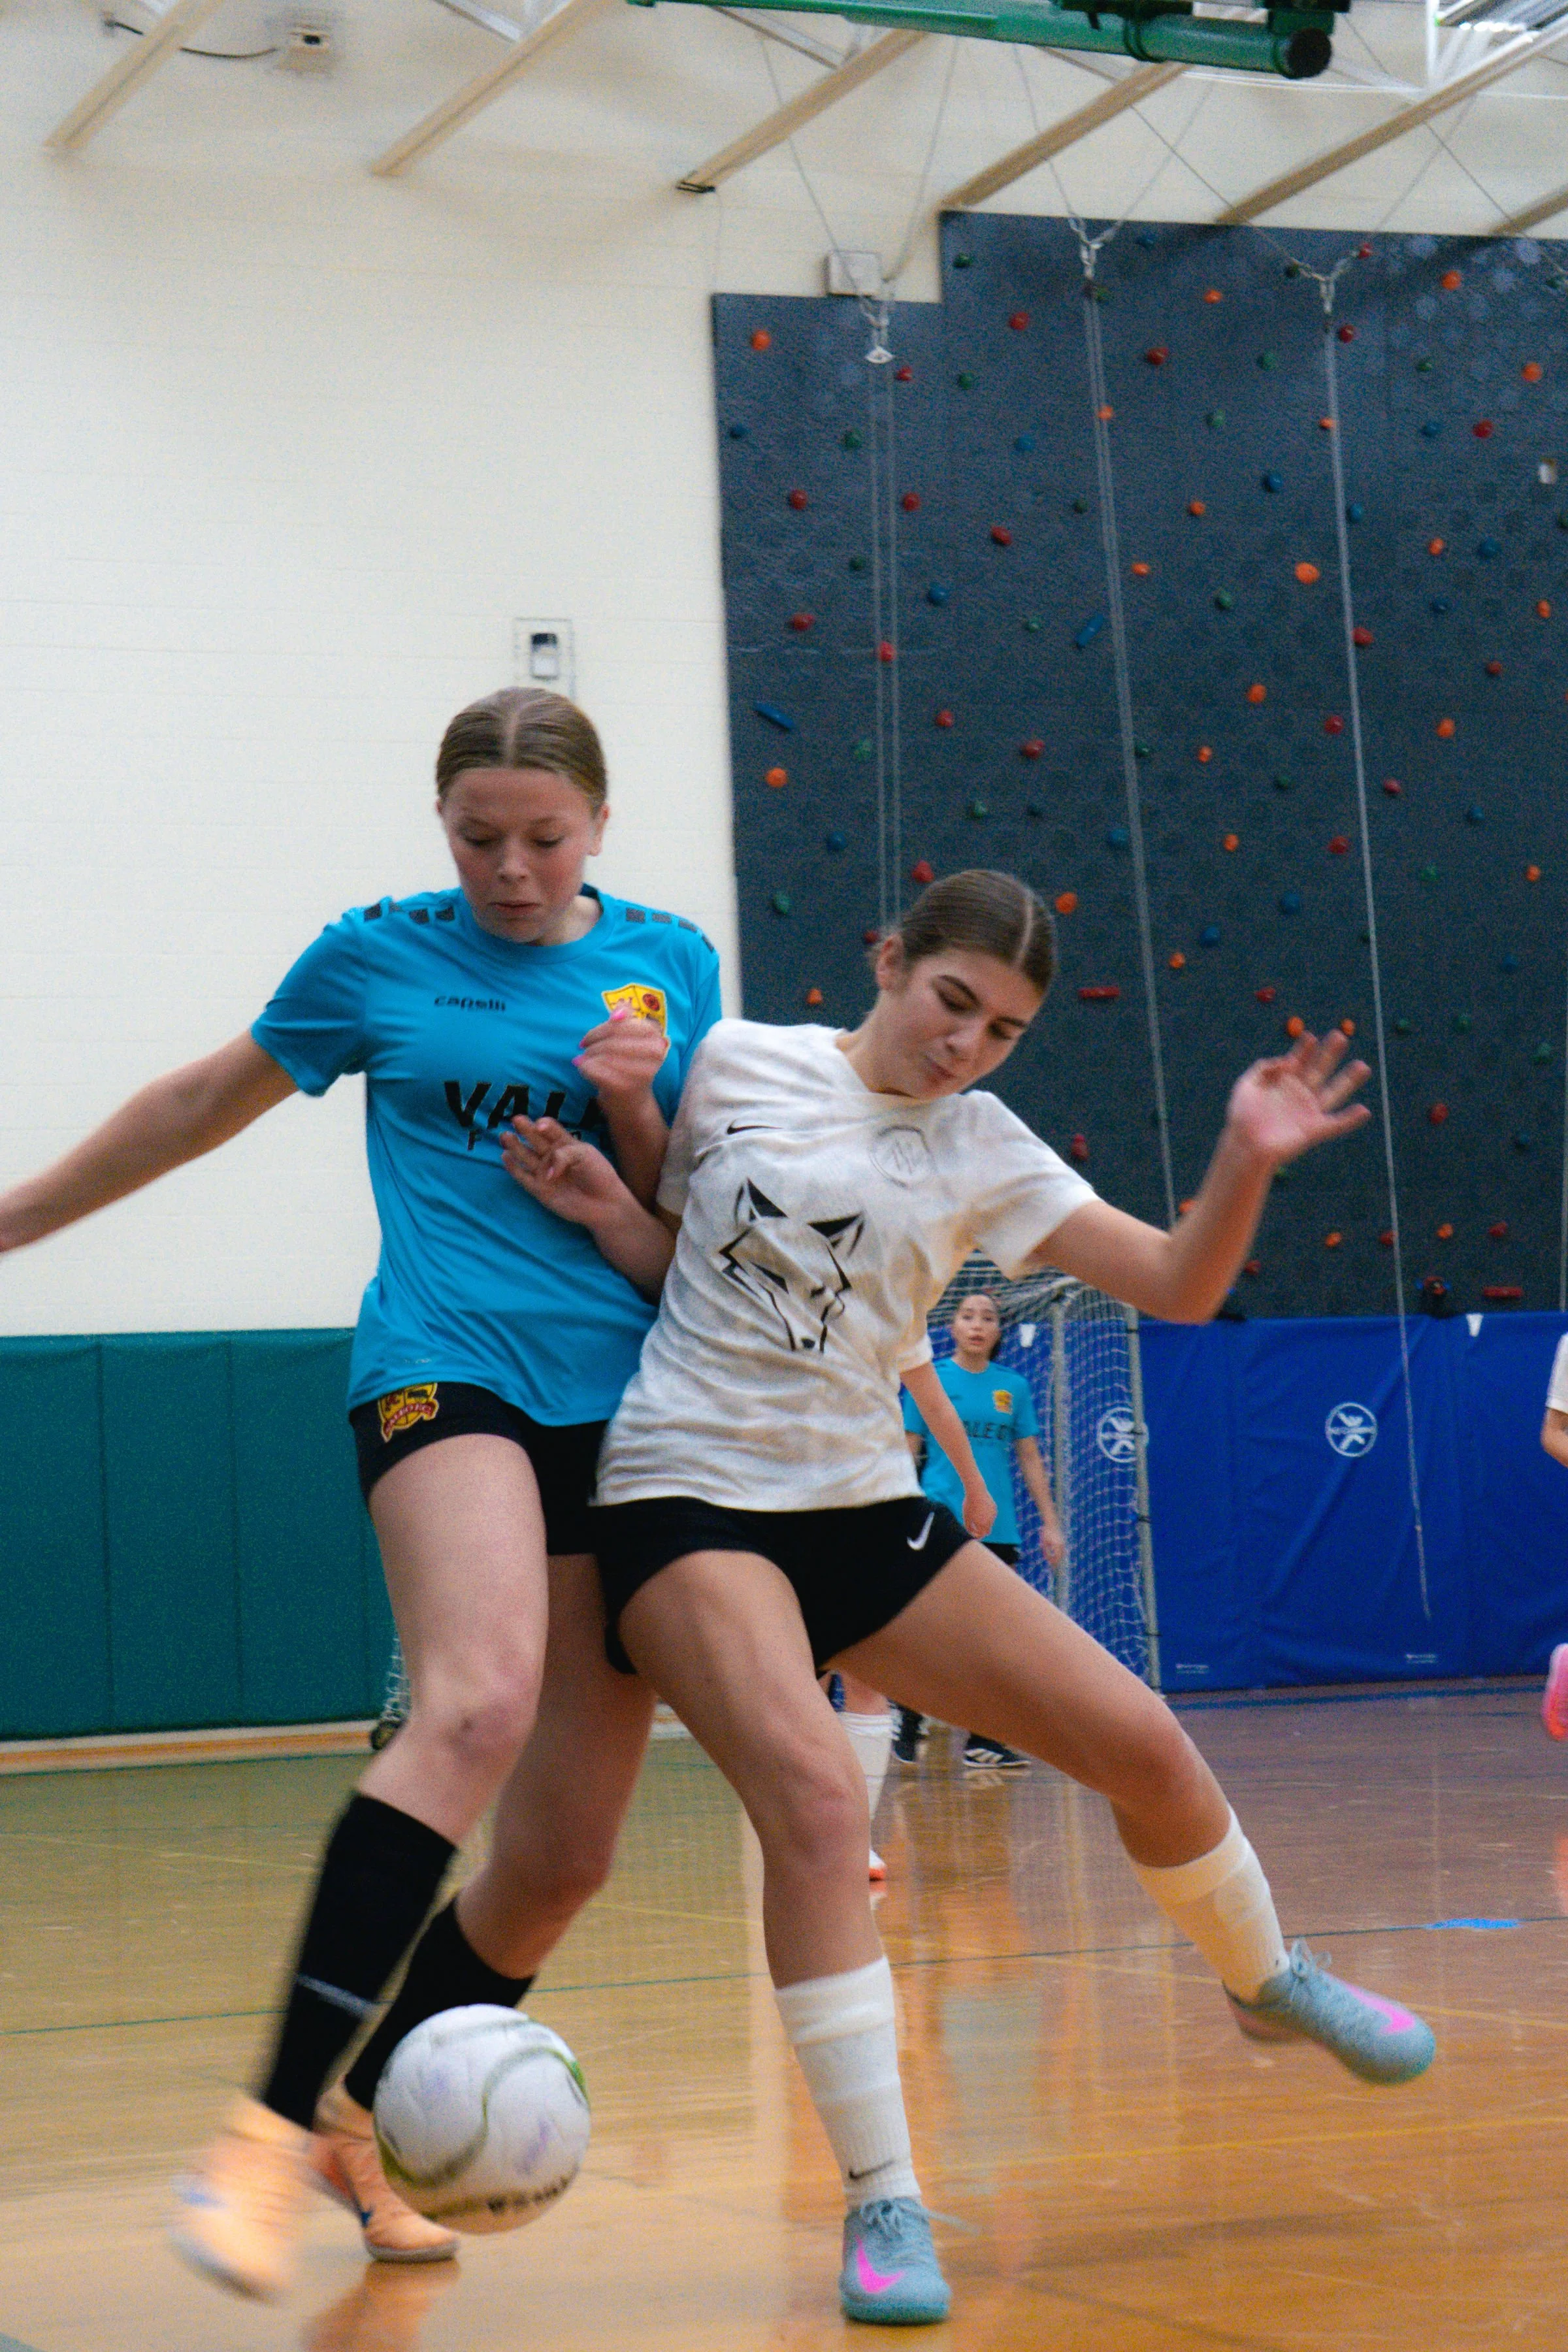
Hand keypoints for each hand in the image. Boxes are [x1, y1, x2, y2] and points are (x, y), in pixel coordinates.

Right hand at [500, 1116, 627, 1226]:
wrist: (604, 1203)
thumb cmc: (598, 1174)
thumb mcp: (584, 1155)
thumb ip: (562, 1155)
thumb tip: (545, 1172)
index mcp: (565, 1143)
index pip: (550, 1129)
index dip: (544, 1125)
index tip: (540, 1125)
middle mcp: (552, 1156)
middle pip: (534, 1139)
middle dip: (525, 1129)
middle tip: (515, 1120)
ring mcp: (544, 1172)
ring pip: (525, 1156)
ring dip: (514, 1145)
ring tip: (505, 1136)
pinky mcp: (539, 1189)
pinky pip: (523, 1177)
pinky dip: (513, 1168)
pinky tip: (505, 1156)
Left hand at [574, 1010, 667, 1109]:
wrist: (632, 1102)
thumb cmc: (628, 1064)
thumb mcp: (630, 1038)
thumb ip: (625, 1019)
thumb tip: (617, 1013)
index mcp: (656, 1037)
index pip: (623, 1024)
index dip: (602, 1028)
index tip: (591, 1036)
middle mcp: (654, 1054)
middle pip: (612, 1039)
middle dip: (593, 1041)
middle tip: (584, 1046)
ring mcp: (641, 1072)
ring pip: (603, 1054)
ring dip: (588, 1055)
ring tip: (584, 1058)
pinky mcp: (625, 1086)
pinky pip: (595, 1069)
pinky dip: (585, 1067)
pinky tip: (584, 1068)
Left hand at [962, 1479, 997, 1541]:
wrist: (976, 1491)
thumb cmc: (969, 1504)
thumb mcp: (966, 1517)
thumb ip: (969, 1527)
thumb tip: (972, 1534)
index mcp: (982, 1524)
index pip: (982, 1535)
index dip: (977, 1535)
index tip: (972, 1533)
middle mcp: (990, 1521)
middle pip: (987, 1531)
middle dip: (982, 1531)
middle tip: (975, 1528)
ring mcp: (993, 1514)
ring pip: (989, 1522)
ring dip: (983, 1522)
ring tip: (975, 1512)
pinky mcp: (995, 1508)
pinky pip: (991, 1515)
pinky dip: (986, 1515)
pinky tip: (980, 1508)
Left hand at [1039, 1520, 1066, 1571]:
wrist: (1052, 1522)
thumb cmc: (1046, 1532)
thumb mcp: (1044, 1542)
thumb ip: (1045, 1551)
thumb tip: (1047, 1558)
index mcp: (1056, 1545)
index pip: (1056, 1557)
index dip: (1054, 1562)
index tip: (1051, 1565)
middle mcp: (1061, 1545)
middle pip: (1060, 1556)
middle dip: (1057, 1561)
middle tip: (1054, 1566)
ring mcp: (1063, 1542)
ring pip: (1062, 1553)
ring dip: (1059, 1558)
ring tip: (1055, 1562)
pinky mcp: (1062, 1541)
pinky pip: (1062, 1550)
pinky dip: (1060, 1554)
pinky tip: (1056, 1555)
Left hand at [1225, 1030, 1370, 1169]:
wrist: (1244, 1145)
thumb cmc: (1242, 1117)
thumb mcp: (1245, 1086)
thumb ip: (1262, 1069)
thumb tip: (1284, 1060)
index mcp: (1283, 1083)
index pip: (1298, 1060)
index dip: (1304, 1048)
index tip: (1310, 1036)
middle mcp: (1299, 1095)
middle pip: (1319, 1070)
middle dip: (1329, 1053)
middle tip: (1340, 1036)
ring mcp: (1309, 1112)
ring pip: (1334, 1092)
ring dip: (1349, 1080)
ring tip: (1363, 1065)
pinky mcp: (1314, 1130)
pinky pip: (1336, 1124)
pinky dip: (1350, 1119)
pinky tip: (1364, 1110)